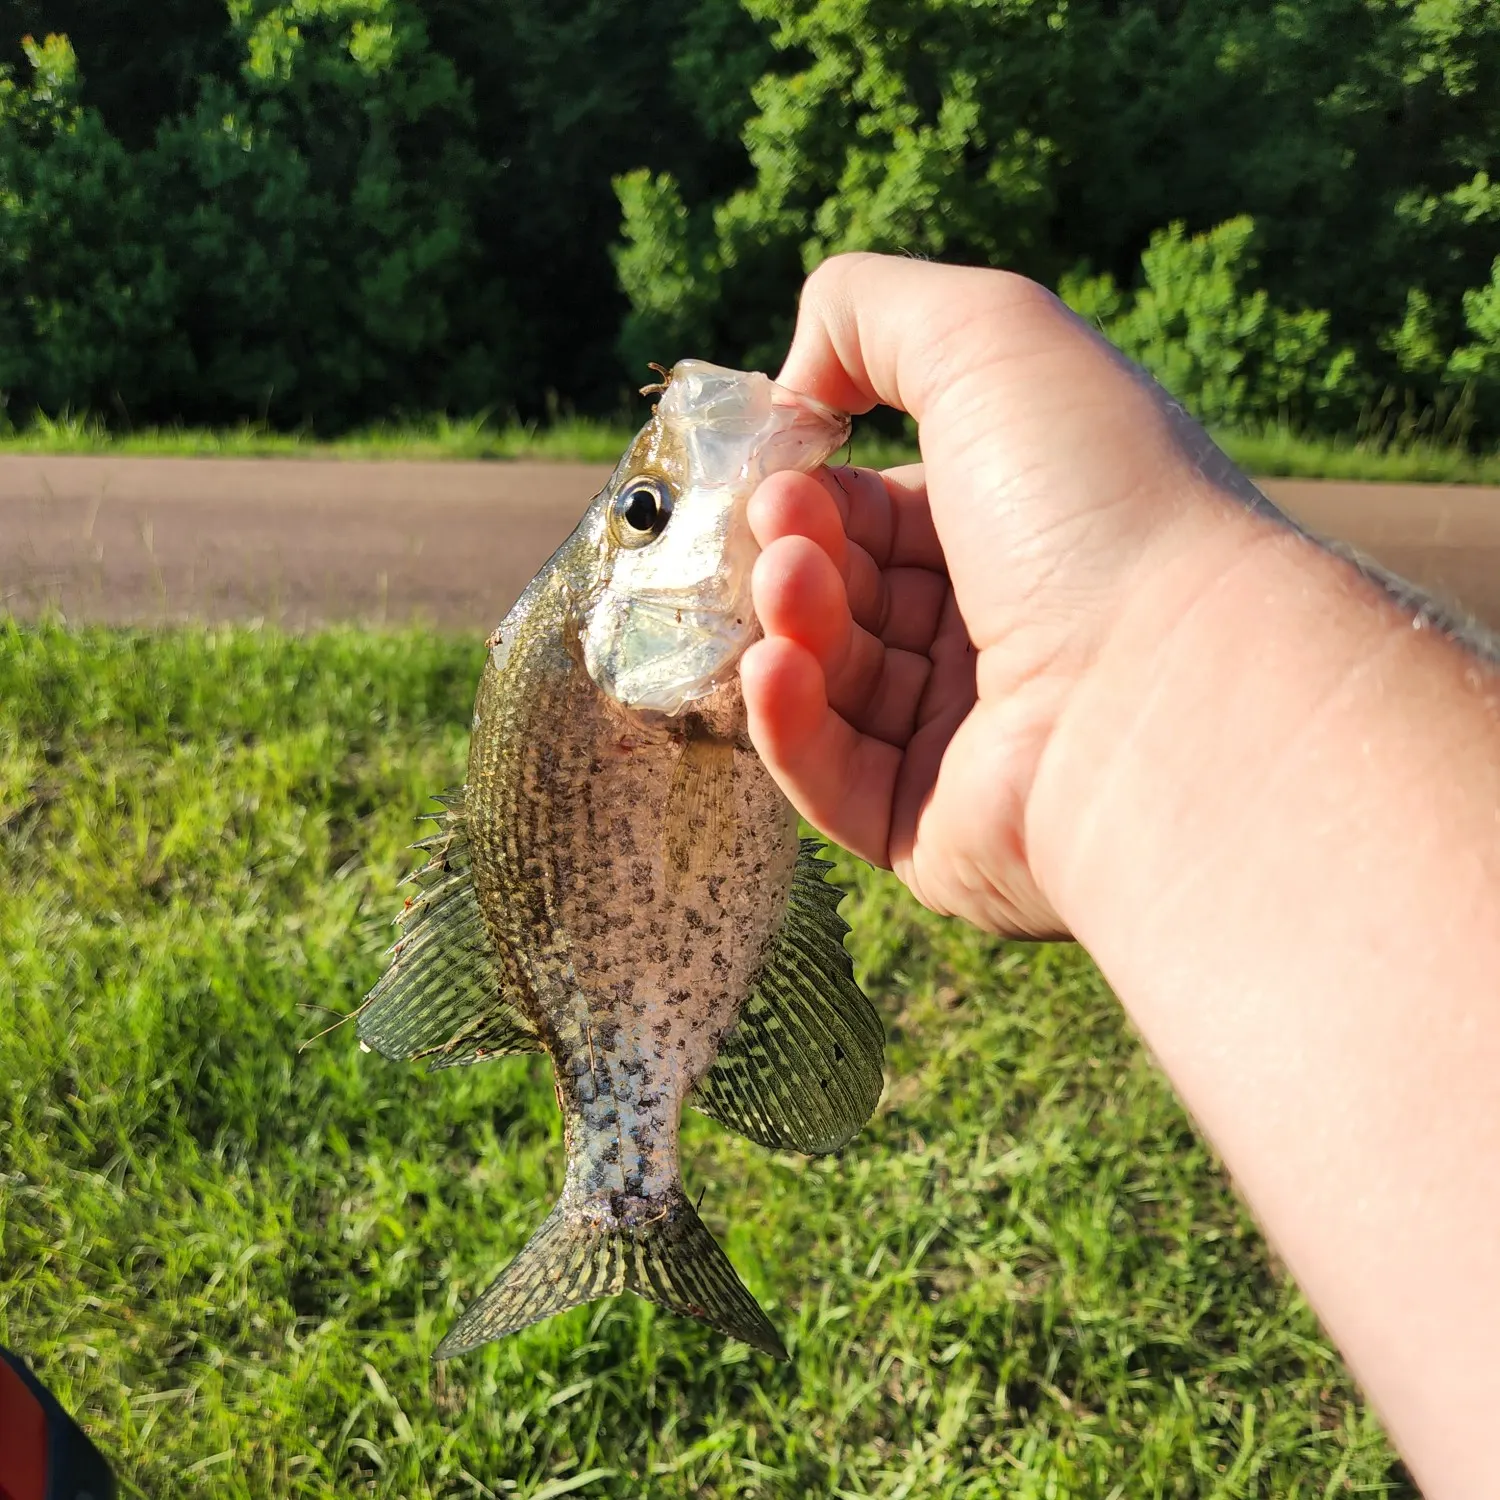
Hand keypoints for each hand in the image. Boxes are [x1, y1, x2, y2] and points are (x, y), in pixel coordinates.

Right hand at [740, 253, 1271, 933]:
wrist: (1171, 691)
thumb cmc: (1095, 504)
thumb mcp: (991, 340)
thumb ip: (873, 313)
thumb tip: (796, 380)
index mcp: (1020, 530)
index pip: (881, 512)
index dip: (817, 487)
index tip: (782, 467)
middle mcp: (998, 633)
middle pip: (846, 594)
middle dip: (795, 549)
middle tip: (778, 528)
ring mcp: (965, 739)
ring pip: (831, 681)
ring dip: (788, 622)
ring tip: (786, 584)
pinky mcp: (932, 829)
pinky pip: (831, 777)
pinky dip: (787, 721)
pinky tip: (775, 667)